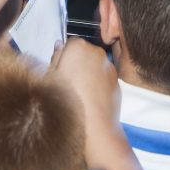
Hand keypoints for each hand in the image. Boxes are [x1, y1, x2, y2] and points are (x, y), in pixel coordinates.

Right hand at [50, 38, 140, 169]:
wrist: (94, 125)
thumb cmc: (68, 100)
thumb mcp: (52, 77)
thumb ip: (55, 57)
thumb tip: (59, 45)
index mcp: (78, 47)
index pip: (69, 44)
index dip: (63, 57)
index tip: (60, 70)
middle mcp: (96, 52)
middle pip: (84, 52)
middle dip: (78, 62)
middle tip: (69, 81)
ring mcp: (109, 66)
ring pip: (95, 64)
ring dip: (89, 72)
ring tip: (81, 92)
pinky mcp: (117, 80)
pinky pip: (105, 76)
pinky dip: (99, 83)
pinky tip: (91, 98)